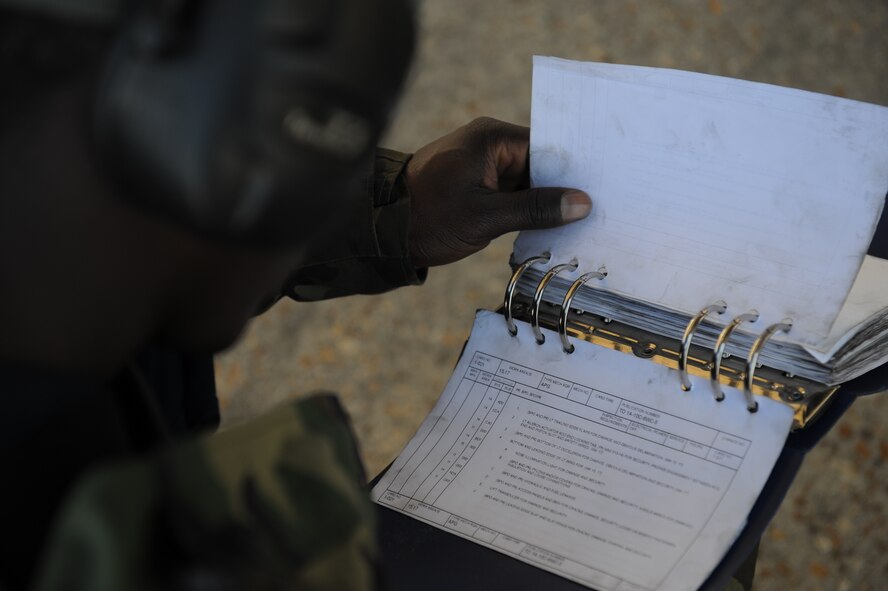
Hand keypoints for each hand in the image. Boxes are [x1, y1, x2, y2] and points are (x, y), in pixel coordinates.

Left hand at [406, 117, 591, 267]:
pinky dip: (526, 211)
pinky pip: (511, 195)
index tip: (603, 187)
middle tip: (601, 208)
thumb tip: (581, 203)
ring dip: (544, 204)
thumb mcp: (486, 217)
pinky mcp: (476, 187)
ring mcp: (482, 166)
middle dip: (562, 188)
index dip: (574, 168)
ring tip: (582, 222)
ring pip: (527, 183)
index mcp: (491, 138)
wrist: (381, 232)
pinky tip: (550, 228)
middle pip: (540, 165)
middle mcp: (488, 145)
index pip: (547, 147)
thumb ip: (534, 209)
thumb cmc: (428, 217)